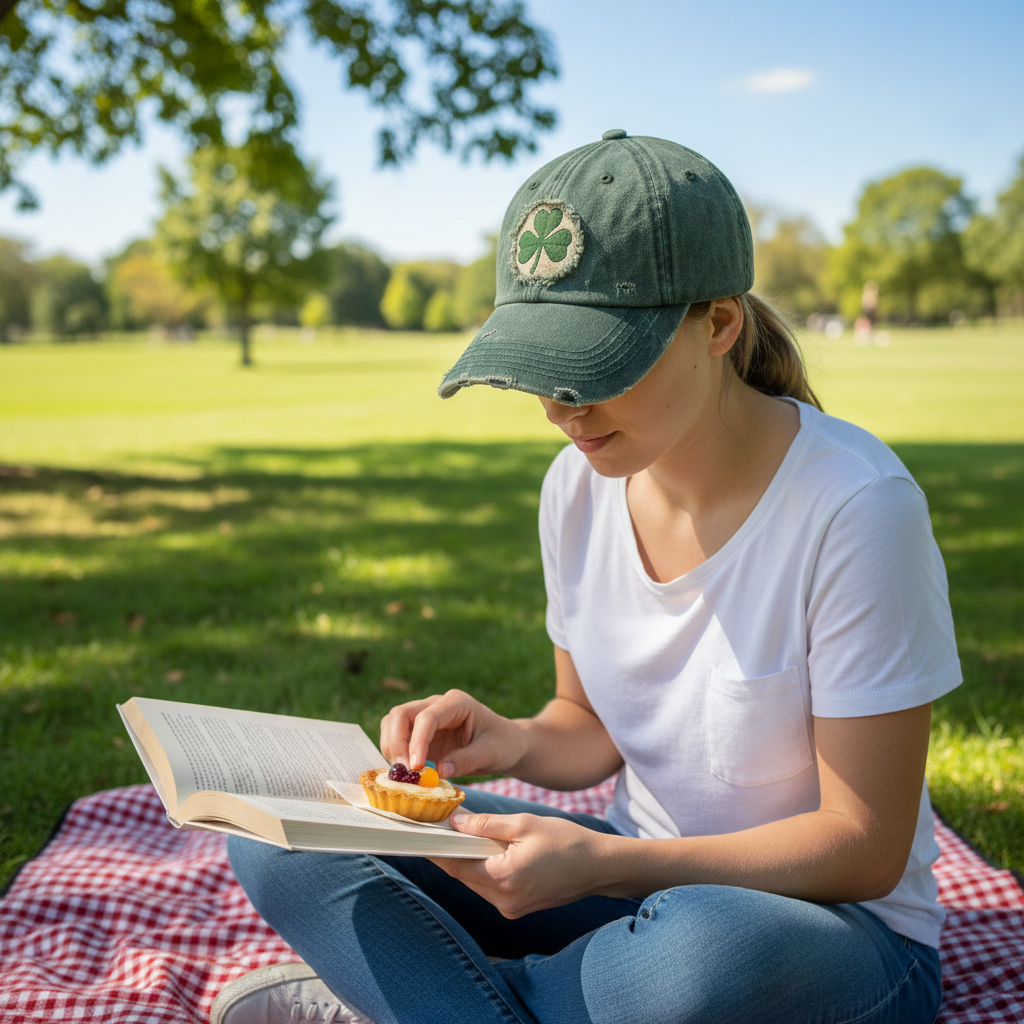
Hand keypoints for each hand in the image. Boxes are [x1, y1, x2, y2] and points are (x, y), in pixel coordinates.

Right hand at [379, 689, 526, 778]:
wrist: (505, 744)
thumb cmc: (502, 744)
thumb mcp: (491, 754)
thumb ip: (466, 760)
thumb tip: (439, 771)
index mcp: (456, 703)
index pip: (427, 717)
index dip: (417, 741)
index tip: (416, 767)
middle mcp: (437, 705)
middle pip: (400, 714)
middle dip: (396, 742)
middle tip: (402, 771)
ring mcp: (426, 718)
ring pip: (393, 724)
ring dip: (391, 747)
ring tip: (403, 774)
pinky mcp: (420, 734)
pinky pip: (397, 739)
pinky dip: (395, 754)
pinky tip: (404, 774)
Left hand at [431, 811, 606, 917]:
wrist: (598, 867)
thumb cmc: (565, 841)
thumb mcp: (523, 824)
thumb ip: (486, 824)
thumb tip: (456, 822)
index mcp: (503, 878)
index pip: (457, 864)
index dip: (437, 849)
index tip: (421, 834)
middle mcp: (503, 900)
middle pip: (463, 875)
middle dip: (452, 852)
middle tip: (440, 828)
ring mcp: (510, 908)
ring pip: (475, 882)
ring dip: (468, 861)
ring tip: (464, 836)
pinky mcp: (517, 908)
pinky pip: (490, 887)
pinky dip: (484, 869)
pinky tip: (487, 851)